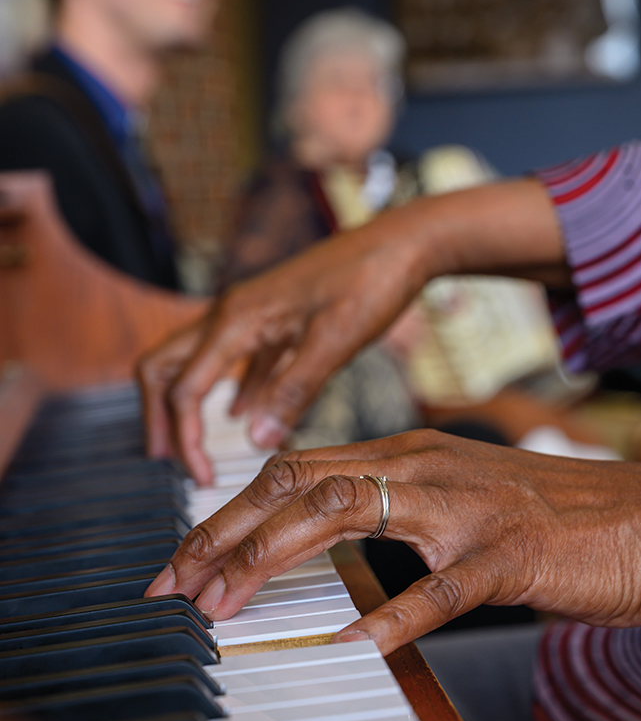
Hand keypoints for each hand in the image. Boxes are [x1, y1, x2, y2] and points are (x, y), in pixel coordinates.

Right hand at [138, 206, 431, 483]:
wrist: (401, 242)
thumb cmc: (370, 281)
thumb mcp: (335, 341)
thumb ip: (294, 391)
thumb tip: (256, 439)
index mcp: (237, 319)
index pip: (184, 388)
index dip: (186, 439)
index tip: (201, 478)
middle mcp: (231, 313)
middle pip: (164, 366)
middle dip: (158, 416)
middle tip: (166, 463)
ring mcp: (249, 314)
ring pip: (192, 360)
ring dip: (185, 403)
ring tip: (192, 448)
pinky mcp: (272, 318)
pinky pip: (233, 358)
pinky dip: (227, 390)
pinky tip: (242, 415)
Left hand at [145, 430, 640, 654]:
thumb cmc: (547, 513)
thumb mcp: (453, 496)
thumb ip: (390, 506)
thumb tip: (318, 534)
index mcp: (408, 454)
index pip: (295, 468)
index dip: (231, 511)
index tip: (185, 557)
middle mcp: (424, 467)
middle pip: (299, 483)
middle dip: (225, 531)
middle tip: (174, 582)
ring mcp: (465, 507)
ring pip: (347, 513)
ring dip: (274, 559)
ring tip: (224, 604)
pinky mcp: (507, 554)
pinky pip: (439, 588)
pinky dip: (390, 617)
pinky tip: (351, 645)